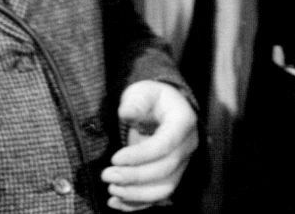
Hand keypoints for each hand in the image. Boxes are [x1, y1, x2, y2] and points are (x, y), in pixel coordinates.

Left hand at [100, 80, 197, 211]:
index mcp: (183, 121)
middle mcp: (187, 144)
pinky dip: (137, 203)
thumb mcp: (142, 92)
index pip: (165, 144)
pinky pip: (158, 196)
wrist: (162, 108)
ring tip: (112, 189)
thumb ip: (135, 102)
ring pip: (164, 187)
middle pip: (165, 169)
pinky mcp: (172, 175)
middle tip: (107, 175)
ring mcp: (182, 162)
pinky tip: (116, 202)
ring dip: (136, 194)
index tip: (115, 158)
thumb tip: (127, 113)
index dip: (140, 155)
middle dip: (134, 176)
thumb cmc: (151, 99)